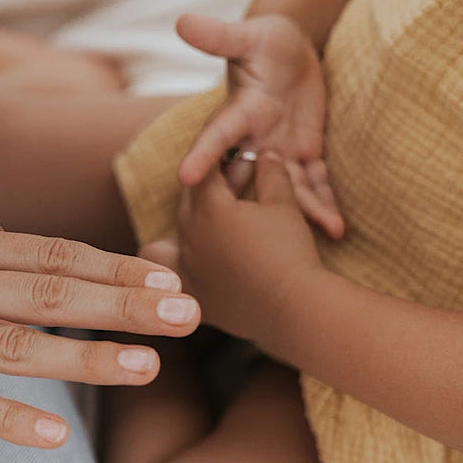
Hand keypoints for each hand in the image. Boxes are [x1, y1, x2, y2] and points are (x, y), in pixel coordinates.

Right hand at [0, 209, 200, 448]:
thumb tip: (27, 264)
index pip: (47, 251)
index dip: (111, 263)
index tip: (168, 271)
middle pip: (46, 289)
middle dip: (122, 300)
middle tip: (188, 309)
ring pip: (10, 342)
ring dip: (82, 354)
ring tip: (144, 365)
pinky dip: (4, 418)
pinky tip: (52, 436)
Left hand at [140, 153, 323, 348]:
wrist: (295, 308)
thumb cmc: (290, 251)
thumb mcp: (285, 204)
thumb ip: (272, 174)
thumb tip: (265, 154)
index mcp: (208, 207)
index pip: (203, 172)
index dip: (218, 161)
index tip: (229, 158)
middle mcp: (188, 236)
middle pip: (186, 203)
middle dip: (203, 192)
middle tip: (227, 190)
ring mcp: (186, 268)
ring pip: (167, 241)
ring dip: (185, 231)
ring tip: (206, 232)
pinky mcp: (194, 296)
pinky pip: (170, 281)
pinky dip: (174, 273)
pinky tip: (197, 270)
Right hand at [175, 13, 343, 237]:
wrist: (290, 52)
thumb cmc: (265, 39)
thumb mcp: (247, 35)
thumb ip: (218, 35)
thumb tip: (182, 20)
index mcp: (238, 112)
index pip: (215, 136)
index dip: (201, 155)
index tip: (183, 178)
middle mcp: (253, 140)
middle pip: (245, 178)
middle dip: (242, 208)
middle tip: (235, 238)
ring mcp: (277, 151)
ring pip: (283, 189)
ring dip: (299, 212)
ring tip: (314, 238)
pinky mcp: (302, 155)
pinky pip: (312, 184)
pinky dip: (324, 205)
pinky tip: (337, 230)